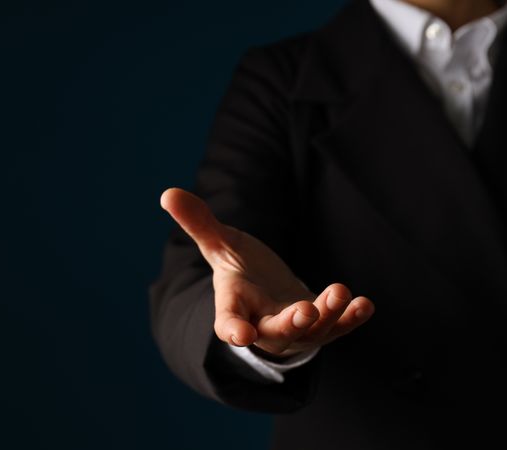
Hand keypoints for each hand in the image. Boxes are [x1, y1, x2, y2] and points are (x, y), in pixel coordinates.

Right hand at [160, 187, 374, 358]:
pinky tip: (366, 304)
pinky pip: (337, 327)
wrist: (266, 291)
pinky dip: (351, 318)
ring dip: (328, 315)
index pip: (229, 322)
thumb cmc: (239, 268)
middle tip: (304, 312)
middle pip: (276, 333)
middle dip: (291, 324)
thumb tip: (167, 193)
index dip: (233, 329)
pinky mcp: (320, 325)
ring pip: (312, 332)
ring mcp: (294, 330)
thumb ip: (199, 223)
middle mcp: (263, 325)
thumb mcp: (220, 244)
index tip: (239, 335)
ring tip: (341, 291)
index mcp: (234, 307)